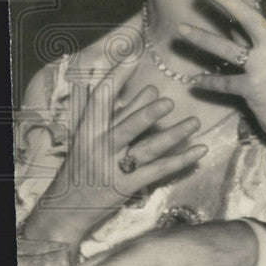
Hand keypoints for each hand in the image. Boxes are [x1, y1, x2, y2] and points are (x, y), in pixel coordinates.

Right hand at [22, 66, 207, 249]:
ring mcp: (114, 169)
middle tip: (168, 101)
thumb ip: (121, 112)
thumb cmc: (82, 165)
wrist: (65, 209)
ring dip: (172, 136)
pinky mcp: (128, 187)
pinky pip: (158, 171)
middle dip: (146, 114)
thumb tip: (151, 88)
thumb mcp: (93, 136)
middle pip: (126, 127)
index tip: (132, 56)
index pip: (102, 99)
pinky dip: (180, 160)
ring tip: (194, 123)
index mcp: (88, 131)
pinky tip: (200, 150)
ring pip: (146, 149)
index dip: (117, 76)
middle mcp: (99, 148)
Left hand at [179, 0, 265, 149]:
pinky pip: (224, 82)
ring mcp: (265, 67)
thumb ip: (264, 39)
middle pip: (248, 16)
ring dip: (201, 39)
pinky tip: (194, 81)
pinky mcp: (253, 89)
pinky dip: (208, 82)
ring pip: (227, 49)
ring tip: (181, 30)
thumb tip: (237, 21)